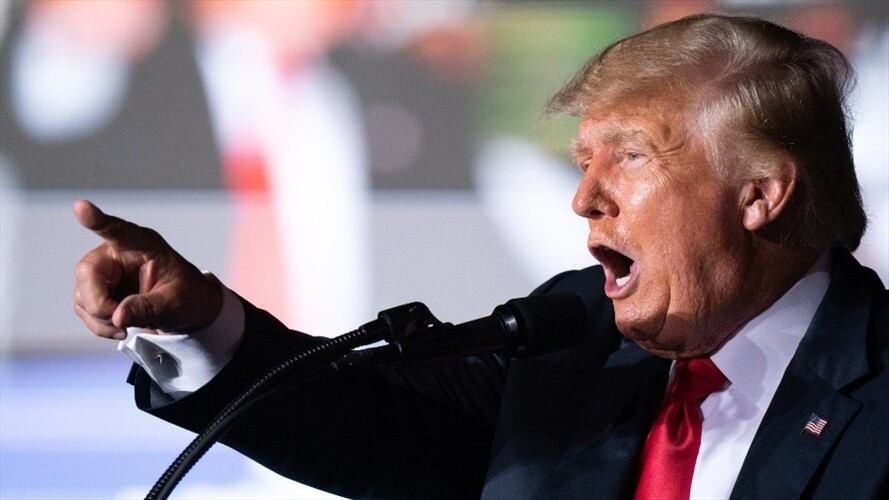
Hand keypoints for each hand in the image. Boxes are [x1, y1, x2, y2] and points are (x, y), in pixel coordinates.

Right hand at [73, 199, 222, 339]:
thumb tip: (118, 316)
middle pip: (88, 273)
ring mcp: (105, 272)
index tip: (82, 207)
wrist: (187, 310)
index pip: (118, 230)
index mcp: (144, 245)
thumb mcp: (174, 303)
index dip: (98, 220)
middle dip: (100, 304)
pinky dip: (100, 325)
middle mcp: (118, 253)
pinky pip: (84, 309)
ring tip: (129, 325)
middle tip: (122, 321)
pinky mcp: (97, 290)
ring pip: (83, 295)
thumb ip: (147, 307)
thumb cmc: (187, 296)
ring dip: (101, 319)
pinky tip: (121, 326)